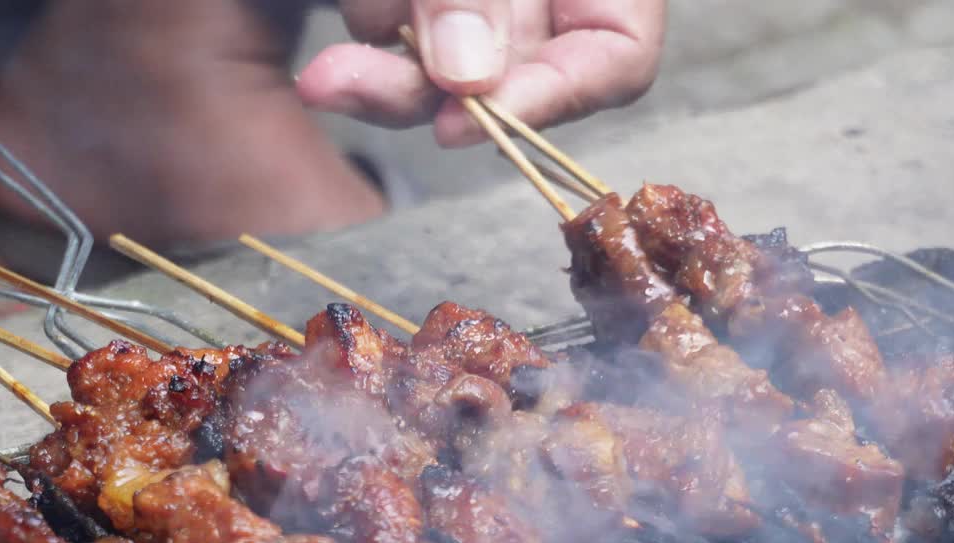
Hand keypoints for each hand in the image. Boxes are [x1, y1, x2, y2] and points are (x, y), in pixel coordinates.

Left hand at [296, 0, 665, 146]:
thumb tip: (467, 77)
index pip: (617, 56)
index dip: (547, 100)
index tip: (460, 120)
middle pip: (507, 76)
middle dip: (416, 86)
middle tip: (337, 82)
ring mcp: (479, 5)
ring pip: (433, 65)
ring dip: (377, 58)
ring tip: (337, 30)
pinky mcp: (419, 4)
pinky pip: (390, 35)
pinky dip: (365, 24)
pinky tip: (344, 16)